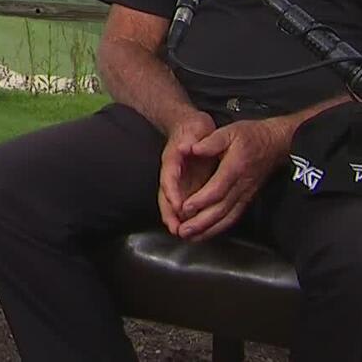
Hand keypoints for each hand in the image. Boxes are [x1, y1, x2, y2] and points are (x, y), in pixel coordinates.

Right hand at [157, 111, 216, 234]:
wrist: (190, 128)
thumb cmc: (194, 128)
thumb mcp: (196, 128)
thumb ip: (193, 139)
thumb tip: (186, 147)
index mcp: (172, 158)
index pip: (169, 177)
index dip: (172, 192)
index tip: (177, 205)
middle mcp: (171, 172)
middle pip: (165, 195)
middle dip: (169, 213)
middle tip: (176, 229)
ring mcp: (177, 180)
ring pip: (171, 202)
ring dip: (175, 219)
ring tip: (182, 233)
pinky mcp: (185, 186)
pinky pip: (181, 203)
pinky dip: (183, 217)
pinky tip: (191, 228)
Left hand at [176, 118, 291, 241]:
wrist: (276, 143)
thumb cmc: (252, 136)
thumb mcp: (229, 131)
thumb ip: (210, 141)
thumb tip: (192, 148)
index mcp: (235, 168)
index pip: (217, 188)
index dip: (200, 200)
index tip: (184, 208)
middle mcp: (241, 185)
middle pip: (221, 208)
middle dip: (200, 222)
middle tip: (182, 230)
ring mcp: (245, 194)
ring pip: (227, 217)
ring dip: (208, 229)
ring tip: (190, 237)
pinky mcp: (247, 199)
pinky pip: (233, 217)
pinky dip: (219, 228)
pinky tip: (206, 234)